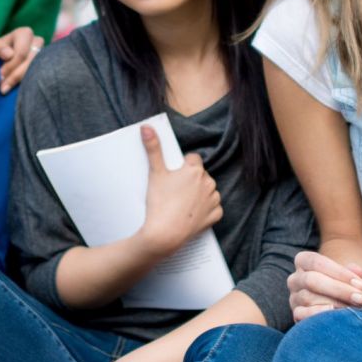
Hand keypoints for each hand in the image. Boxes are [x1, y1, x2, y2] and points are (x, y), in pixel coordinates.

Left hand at [0, 28, 43, 93]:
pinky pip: (40, 76)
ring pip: (37, 71)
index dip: (10, 67)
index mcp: (25, 34)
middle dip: (15, 76)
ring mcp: (44, 54)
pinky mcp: (46, 65)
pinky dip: (29, 84)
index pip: (21, 54)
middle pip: (30, 63)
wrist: (4, 56)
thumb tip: (9, 55)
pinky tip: (20, 91)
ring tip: (6, 90)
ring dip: (21, 82)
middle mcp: (38, 42)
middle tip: (2, 88)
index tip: (0, 76)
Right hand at [139, 126, 221, 258]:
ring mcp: (213, 200)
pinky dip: (205, 210)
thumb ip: (153, 148)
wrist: (164, 235)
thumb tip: (146, 127)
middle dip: (190, 180)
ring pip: (208, 190)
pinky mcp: (215, 215)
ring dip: (199, 194)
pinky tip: (191, 213)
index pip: (193, 159)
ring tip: (181, 203)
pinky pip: (213, 208)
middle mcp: (208, 182)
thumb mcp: (154, 173)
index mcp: (195, 170)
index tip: (173, 176)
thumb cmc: (159, 203)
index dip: (182, 166)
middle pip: (200, 175)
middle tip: (174, 191)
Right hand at [288, 250, 361, 321]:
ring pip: (309, 298)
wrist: (330, 304)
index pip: (316, 262)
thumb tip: (358, 272)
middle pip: (312, 280)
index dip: (339, 272)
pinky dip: (318, 314)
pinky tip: (334, 314)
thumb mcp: (343, 275)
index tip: (360, 284)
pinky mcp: (296, 314)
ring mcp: (294, 297)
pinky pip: (302, 314)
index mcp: (303, 261)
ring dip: (334, 304)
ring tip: (354, 309)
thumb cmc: (338, 285)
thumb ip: (350, 271)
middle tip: (360, 298)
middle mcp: (295, 278)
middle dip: (339, 289)